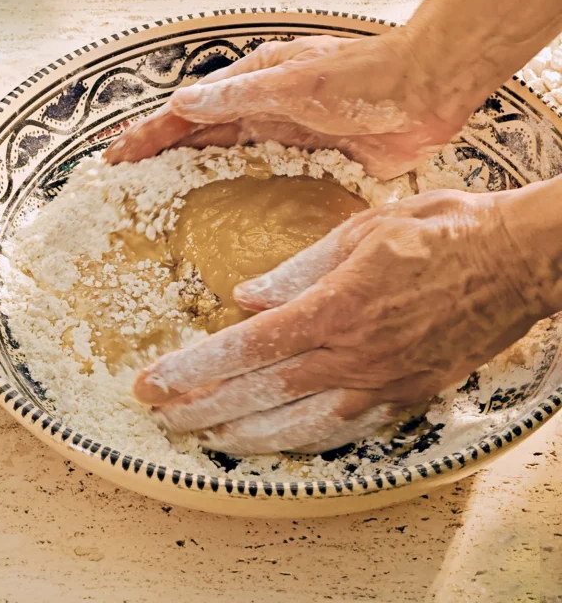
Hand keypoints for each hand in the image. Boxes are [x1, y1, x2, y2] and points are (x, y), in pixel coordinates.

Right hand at [106, 32, 460, 179]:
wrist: (425, 90)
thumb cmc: (363, 76)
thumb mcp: (295, 84)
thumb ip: (240, 95)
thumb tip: (183, 101)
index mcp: (254, 83)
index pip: (188, 111)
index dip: (150, 133)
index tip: (115, 157)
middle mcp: (266, 108)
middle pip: (201, 135)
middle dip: (163, 156)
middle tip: (127, 184)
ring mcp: (290, 135)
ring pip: (230, 158)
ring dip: (197, 175)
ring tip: (164, 202)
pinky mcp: (317, 160)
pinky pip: (270, 180)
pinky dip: (244, 194)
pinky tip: (231, 215)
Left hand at [133, 188, 546, 454]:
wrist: (516, 259)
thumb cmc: (444, 229)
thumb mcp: (365, 229)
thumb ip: (301, 268)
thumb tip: (247, 296)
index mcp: (338, 305)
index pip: (248, 347)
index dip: (195, 368)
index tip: (153, 382)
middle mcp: (356, 353)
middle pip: (264, 394)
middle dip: (204, 409)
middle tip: (162, 417)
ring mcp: (384, 380)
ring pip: (302, 424)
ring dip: (248, 435)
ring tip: (209, 439)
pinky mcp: (410, 393)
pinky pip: (349, 429)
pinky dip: (308, 440)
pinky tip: (284, 441)